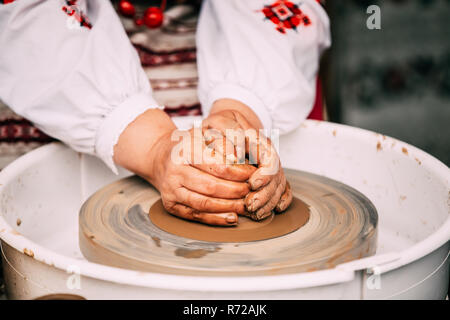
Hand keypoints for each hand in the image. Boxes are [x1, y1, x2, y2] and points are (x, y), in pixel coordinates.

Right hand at [148, 127, 255, 225]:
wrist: (160, 157)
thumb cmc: (188, 145)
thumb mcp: (204, 134)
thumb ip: (223, 141)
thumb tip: (242, 155)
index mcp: (185, 151)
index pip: (217, 165)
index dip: (239, 172)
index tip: (253, 175)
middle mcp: (175, 171)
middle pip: (211, 186)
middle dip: (236, 191)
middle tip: (251, 191)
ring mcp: (171, 190)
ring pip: (204, 203)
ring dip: (228, 207)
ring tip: (245, 205)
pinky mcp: (170, 205)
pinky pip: (196, 216)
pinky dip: (216, 219)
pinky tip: (231, 217)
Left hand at [204, 100, 292, 220]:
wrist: (224, 124)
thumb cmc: (220, 125)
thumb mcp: (219, 123)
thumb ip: (226, 134)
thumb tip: (233, 156)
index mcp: (258, 141)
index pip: (270, 160)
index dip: (264, 175)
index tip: (252, 184)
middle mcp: (267, 155)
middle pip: (276, 178)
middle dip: (264, 194)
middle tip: (249, 205)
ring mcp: (270, 166)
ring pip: (278, 187)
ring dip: (268, 202)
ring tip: (254, 213)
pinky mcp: (269, 176)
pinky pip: (283, 190)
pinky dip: (280, 202)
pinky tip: (270, 210)